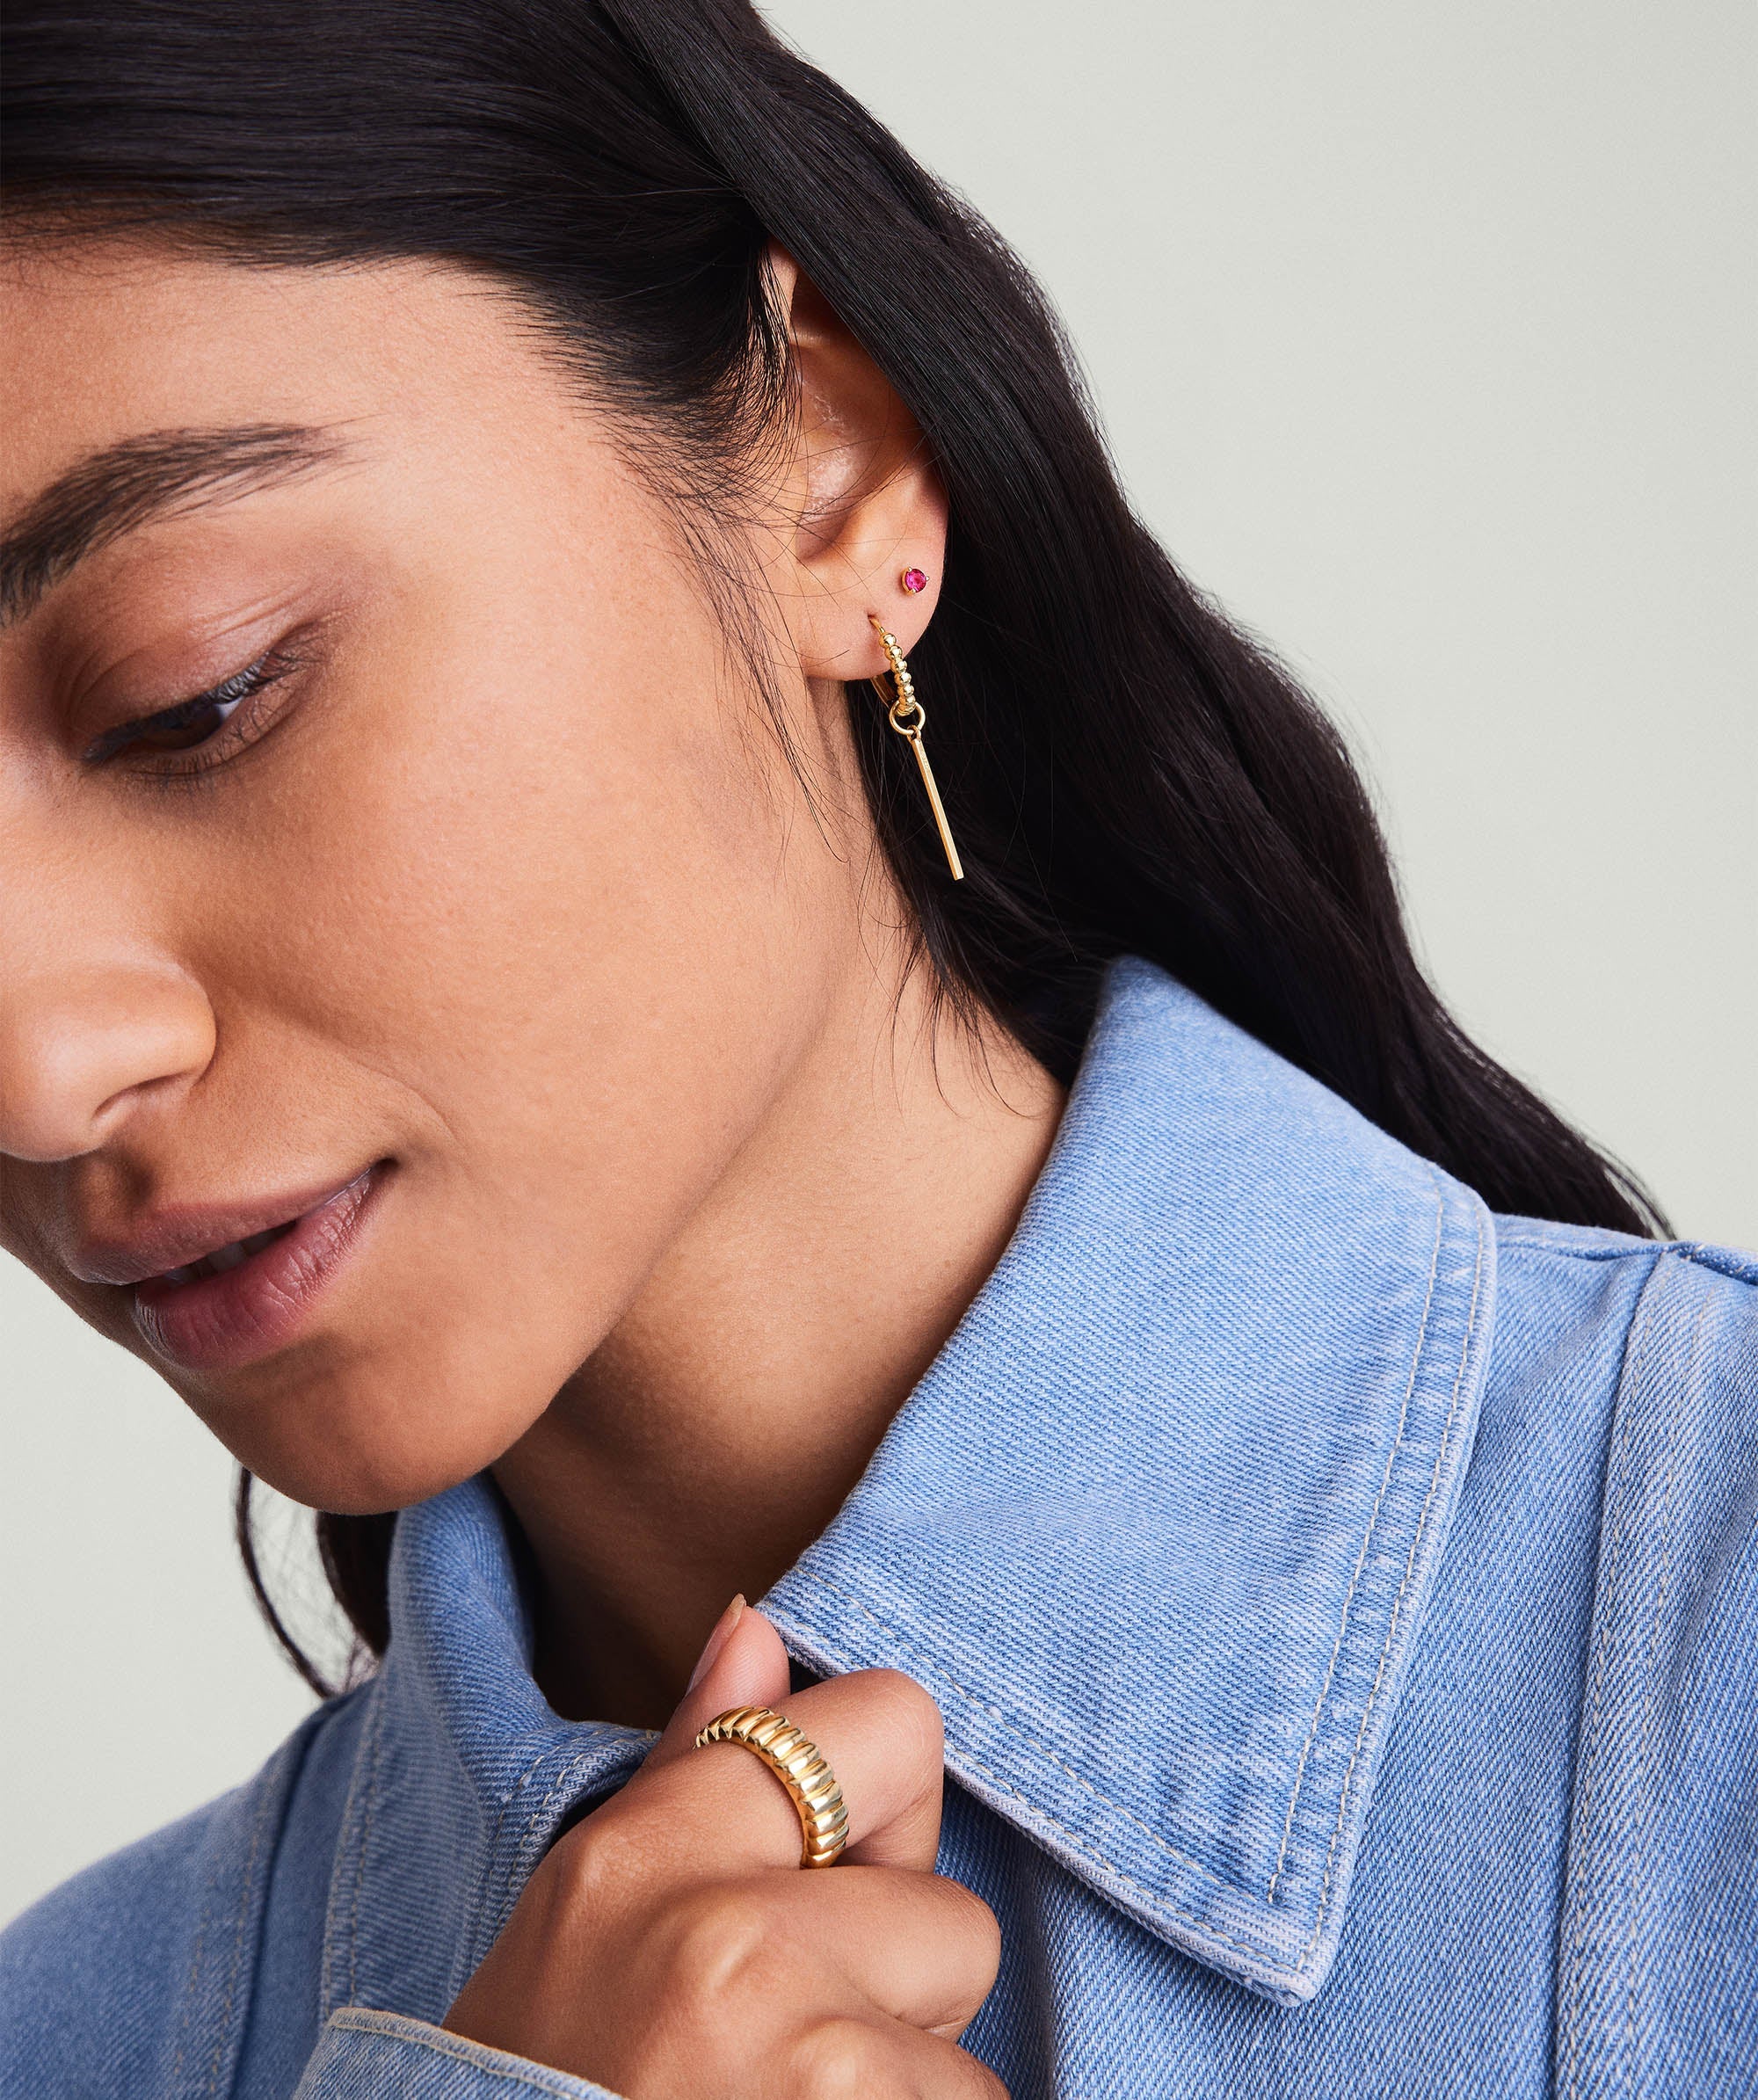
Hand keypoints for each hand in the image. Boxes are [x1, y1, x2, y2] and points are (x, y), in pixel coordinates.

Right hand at [444, 1599, 1006, 2098]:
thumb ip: (693, 1771)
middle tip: (777, 2069)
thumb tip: (759, 1627)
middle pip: (956, 1917)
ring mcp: (803, 2059)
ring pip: (968, 2067)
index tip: (824, 1898)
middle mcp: (726, 1938)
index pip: (895, 1723)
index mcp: (646, 1852)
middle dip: (898, 2004)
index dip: (883, 1819)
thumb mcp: (583, 1928)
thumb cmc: (540, 2097)